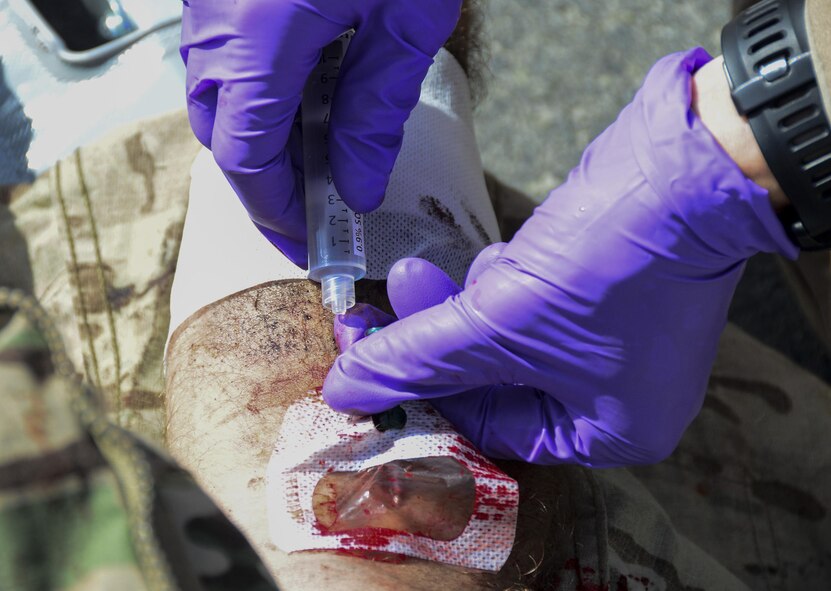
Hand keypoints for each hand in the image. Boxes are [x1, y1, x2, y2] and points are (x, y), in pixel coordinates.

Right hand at [180, 0, 461, 264]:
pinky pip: (224, 56)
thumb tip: (357, 190)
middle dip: (267, 178)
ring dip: (262, 132)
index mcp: (253, 38)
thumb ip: (376, 109)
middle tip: (321, 202)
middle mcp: (214, 21)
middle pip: (220, 132)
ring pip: (216, 94)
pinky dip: (259, 89)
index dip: (277, 210)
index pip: (245, 158)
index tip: (314, 238)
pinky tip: (310, 91)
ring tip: (323, 149)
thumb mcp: (407, 19)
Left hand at [323, 49, 796, 466]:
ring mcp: (615, 337)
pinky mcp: (605, 287)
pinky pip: (533, 298)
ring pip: (510, 332)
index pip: (490, 425)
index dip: (422, 393)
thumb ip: (419, 358)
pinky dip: (507, 279)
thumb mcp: (502, 320)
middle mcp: (616, 394)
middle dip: (435, 336)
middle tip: (375, 302)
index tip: (365, 361)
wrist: (692, 164)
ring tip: (430, 269)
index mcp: (609, 432)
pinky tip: (505, 254)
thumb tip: (347, 389)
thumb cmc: (609, 264)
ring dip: (469, 299)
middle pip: (495, 378)